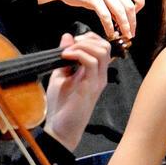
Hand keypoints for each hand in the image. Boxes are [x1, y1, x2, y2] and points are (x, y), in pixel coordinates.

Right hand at [37, 0, 143, 42]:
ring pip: (120, 12)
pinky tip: (110, 32)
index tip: (134, 14)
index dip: (140, 4)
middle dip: (132, 22)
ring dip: (124, 27)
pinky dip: (109, 27)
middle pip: (130, 6)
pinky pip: (105, 16)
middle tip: (131, 32)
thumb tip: (122, 14)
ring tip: (124, 35)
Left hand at [42, 32, 111, 150]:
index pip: (102, 46)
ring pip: (101, 51)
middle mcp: (100, 75)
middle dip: (86, 39)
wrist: (60, 128)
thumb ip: (65, 57)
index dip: (88, 38)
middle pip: (105, 46)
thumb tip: (67, 36)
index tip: (71, 41)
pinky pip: (91, 62)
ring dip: (82, 46)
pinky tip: (65, 57)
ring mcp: (97, 81)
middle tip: (69, 46)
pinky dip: (77, 54)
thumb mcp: (60, 74)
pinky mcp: (90, 86)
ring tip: (66, 52)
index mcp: (94, 72)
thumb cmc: (61, 104)